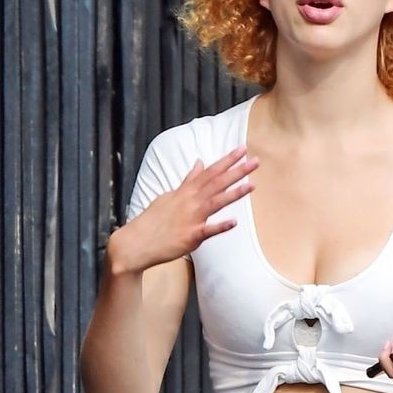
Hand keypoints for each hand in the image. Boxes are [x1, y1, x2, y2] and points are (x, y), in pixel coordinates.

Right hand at [107, 147, 255, 274]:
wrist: (137, 242)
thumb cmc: (155, 220)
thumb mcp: (170, 195)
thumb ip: (188, 180)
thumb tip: (199, 163)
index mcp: (186, 191)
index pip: (210, 171)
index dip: (227, 160)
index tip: (243, 149)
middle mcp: (190, 201)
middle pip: (217, 182)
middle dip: (237, 171)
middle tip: (255, 161)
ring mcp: (191, 218)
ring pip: (215, 202)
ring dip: (234, 193)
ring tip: (252, 185)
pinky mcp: (190, 236)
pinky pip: (207, 230)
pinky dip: (220, 226)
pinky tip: (235, 222)